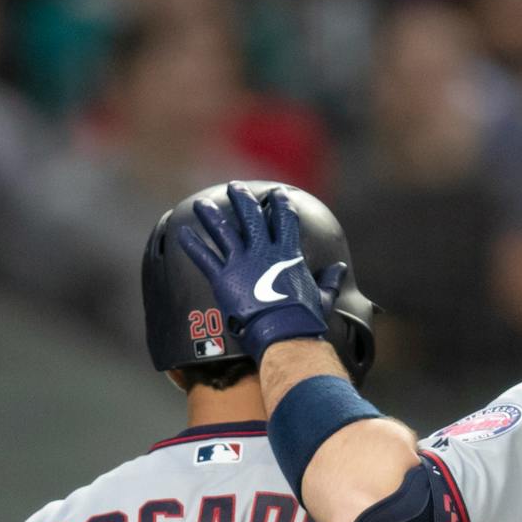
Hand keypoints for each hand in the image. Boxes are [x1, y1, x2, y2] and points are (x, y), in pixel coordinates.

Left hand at [176, 183, 347, 360]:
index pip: (284, 220)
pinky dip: (192, 245)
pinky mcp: (224, 278)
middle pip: (251, 216)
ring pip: (223, 230)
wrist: (284, 334)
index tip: (277, 193)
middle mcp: (263, 252)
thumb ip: (329, 280)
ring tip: (202, 204)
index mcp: (288, 254)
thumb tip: (340, 269)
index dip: (280, 204)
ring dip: (212, 215)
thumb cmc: (304, 320)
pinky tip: (182, 233)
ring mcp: (242, 263)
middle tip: (235, 187)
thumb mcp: (323, 297)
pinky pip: (204, 257)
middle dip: (242, 199)